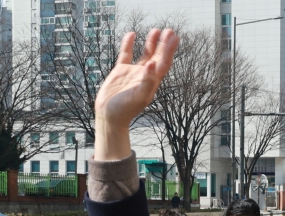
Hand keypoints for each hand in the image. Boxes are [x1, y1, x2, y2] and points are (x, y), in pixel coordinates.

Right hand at [94, 29, 179, 159]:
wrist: (109, 115)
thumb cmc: (125, 109)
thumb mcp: (139, 96)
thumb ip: (147, 80)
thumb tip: (153, 64)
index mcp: (152, 81)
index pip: (164, 63)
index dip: (170, 50)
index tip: (174, 38)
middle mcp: (145, 75)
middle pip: (158, 57)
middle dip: (164, 44)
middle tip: (170, 31)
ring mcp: (133, 72)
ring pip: (145, 54)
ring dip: (151, 43)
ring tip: (156, 30)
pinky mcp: (120, 71)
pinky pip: (126, 54)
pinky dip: (129, 44)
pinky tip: (132, 34)